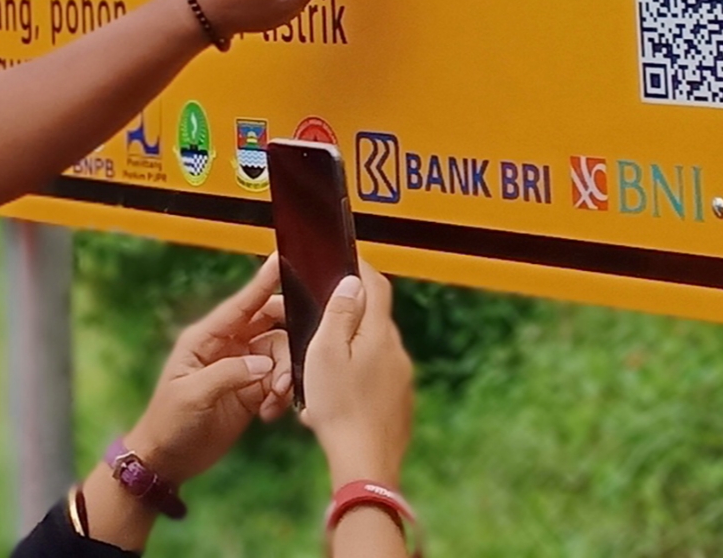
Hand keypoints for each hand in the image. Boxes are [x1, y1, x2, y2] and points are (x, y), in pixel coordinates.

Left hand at [120, 256, 294, 482]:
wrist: (169, 458)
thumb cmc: (170, 421)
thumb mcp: (193, 395)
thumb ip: (229, 375)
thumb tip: (266, 365)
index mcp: (206, 337)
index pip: (240, 305)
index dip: (261, 284)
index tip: (280, 261)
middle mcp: (227, 346)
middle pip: (268, 324)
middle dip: (288, 338)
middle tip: (298, 359)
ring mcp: (241, 368)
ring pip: (279, 354)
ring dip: (286, 374)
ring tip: (277, 399)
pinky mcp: (252, 391)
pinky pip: (279, 382)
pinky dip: (282, 395)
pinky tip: (271, 414)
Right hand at [296, 266, 413, 488]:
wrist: (365, 464)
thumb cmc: (340, 408)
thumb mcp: (324, 353)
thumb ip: (339, 314)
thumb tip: (352, 282)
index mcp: (379, 334)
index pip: (376, 285)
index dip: (360, 267)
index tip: (344, 259)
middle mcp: (397, 352)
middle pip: (374, 317)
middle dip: (349, 314)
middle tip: (320, 320)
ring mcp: (402, 379)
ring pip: (374, 349)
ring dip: (351, 350)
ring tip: (322, 369)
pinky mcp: (400, 403)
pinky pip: (378, 377)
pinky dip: (358, 377)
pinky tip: (336, 396)